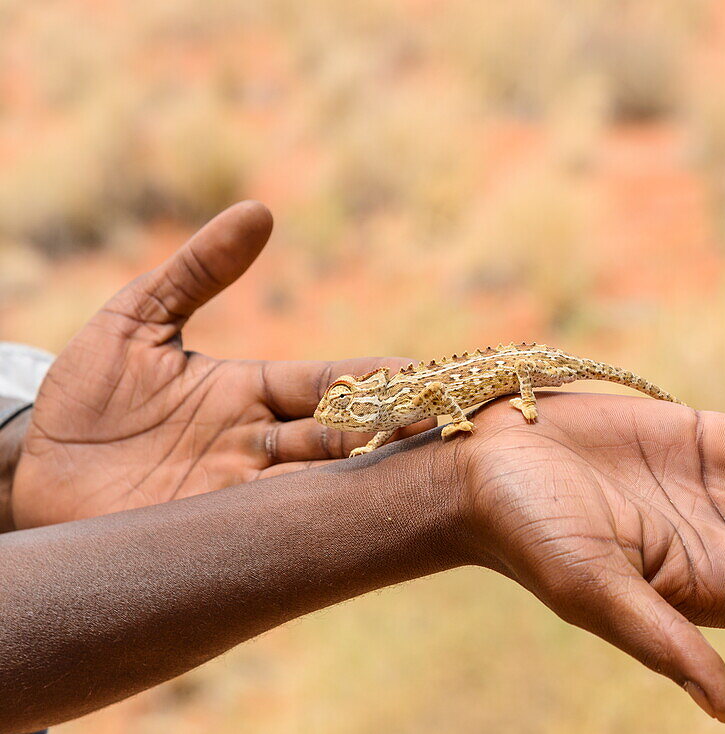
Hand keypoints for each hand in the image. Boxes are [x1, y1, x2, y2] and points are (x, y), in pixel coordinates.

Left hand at [13, 202, 428, 527]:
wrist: (33, 464)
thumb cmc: (87, 390)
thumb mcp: (137, 317)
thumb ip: (198, 270)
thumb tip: (259, 212)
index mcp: (251, 391)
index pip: (331, 382)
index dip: (377, 380)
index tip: (425, 374)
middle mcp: (258, 442)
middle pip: (341, 436)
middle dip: (391, 430)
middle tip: (442, 424)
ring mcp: (238, 489)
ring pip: (319, 482)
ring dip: (364, 476)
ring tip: (412, 468)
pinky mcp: (211, 529)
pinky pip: (271, 522)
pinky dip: (309, 516)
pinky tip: (344, 513)